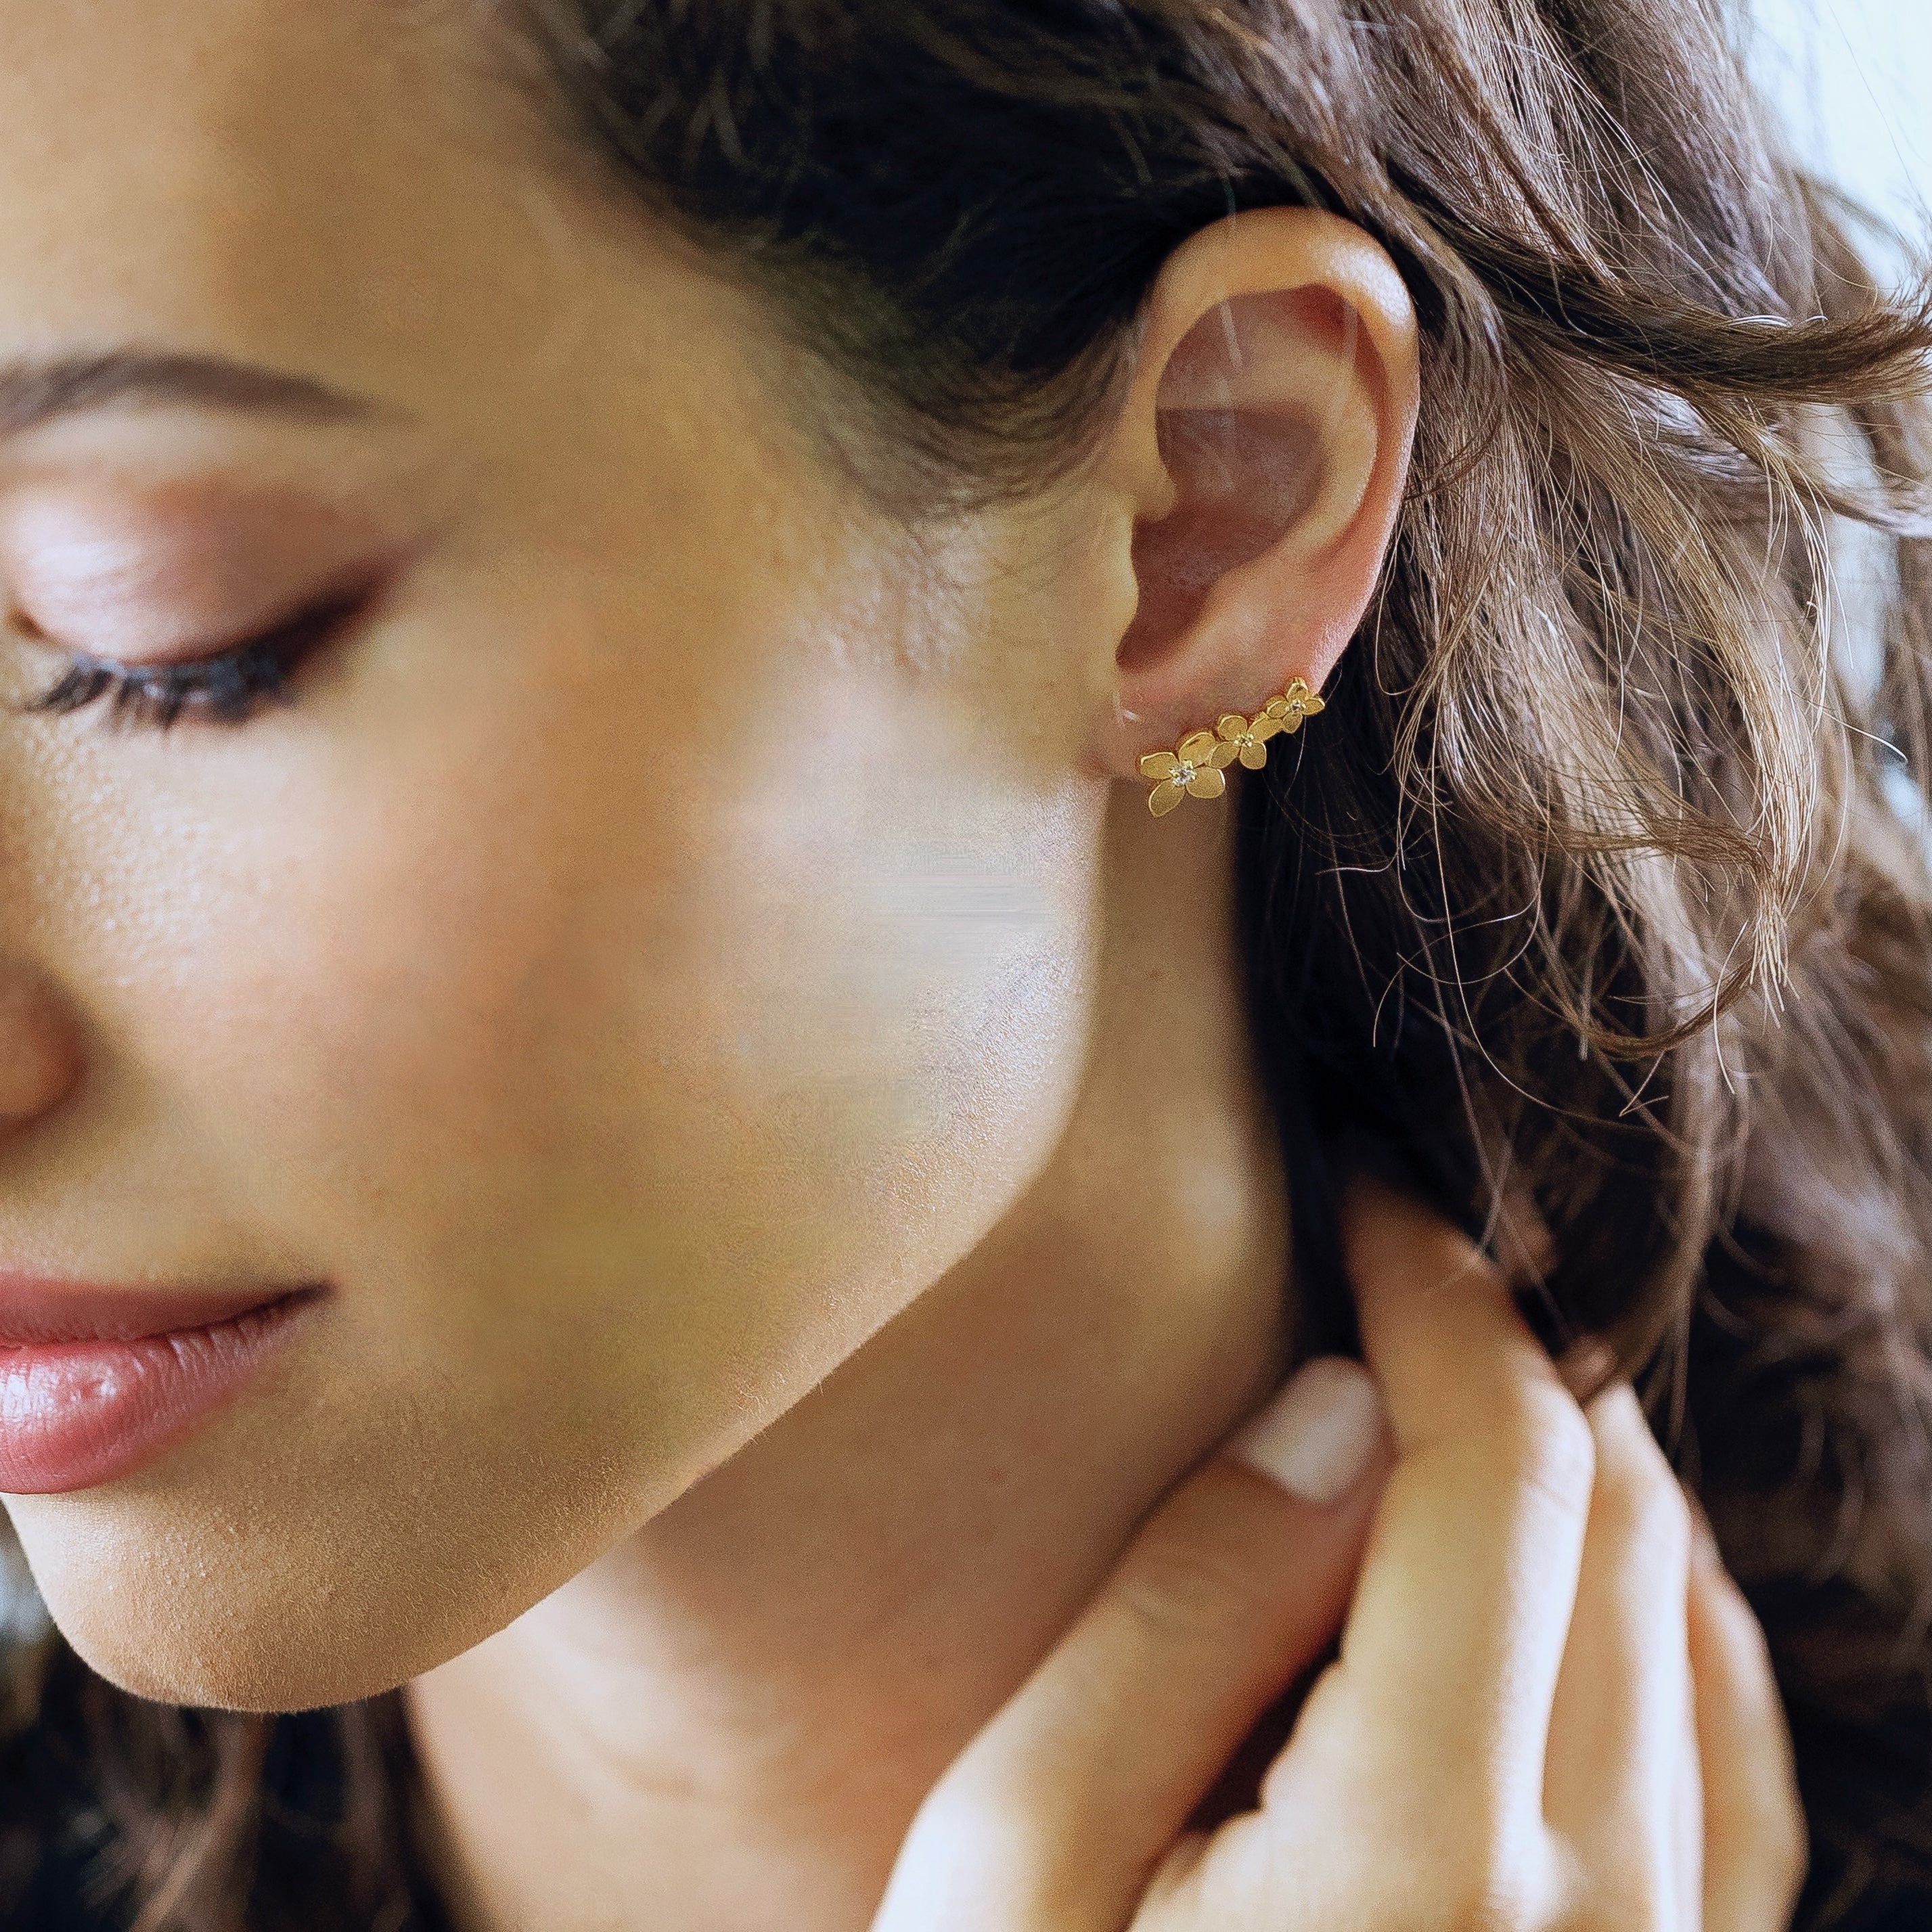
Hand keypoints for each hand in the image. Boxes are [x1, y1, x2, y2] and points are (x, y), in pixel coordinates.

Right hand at [871, 1171, 1805, 1931]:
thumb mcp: (1008, 1874)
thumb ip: (1168, 1621)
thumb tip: (1322, 1408)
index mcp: (1414, 1855)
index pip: (1490, 1461)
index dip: (1432, 1283)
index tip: (1365, 1183)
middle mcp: (1594, 1916)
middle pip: (1612, 1516)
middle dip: (1510, 1343)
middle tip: (1395, 1250)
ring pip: (1698, 1621)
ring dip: (1591, 1460)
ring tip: (1464, 1374)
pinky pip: (1738, 1765)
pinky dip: (1671, 1609)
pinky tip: (1592, 1564)